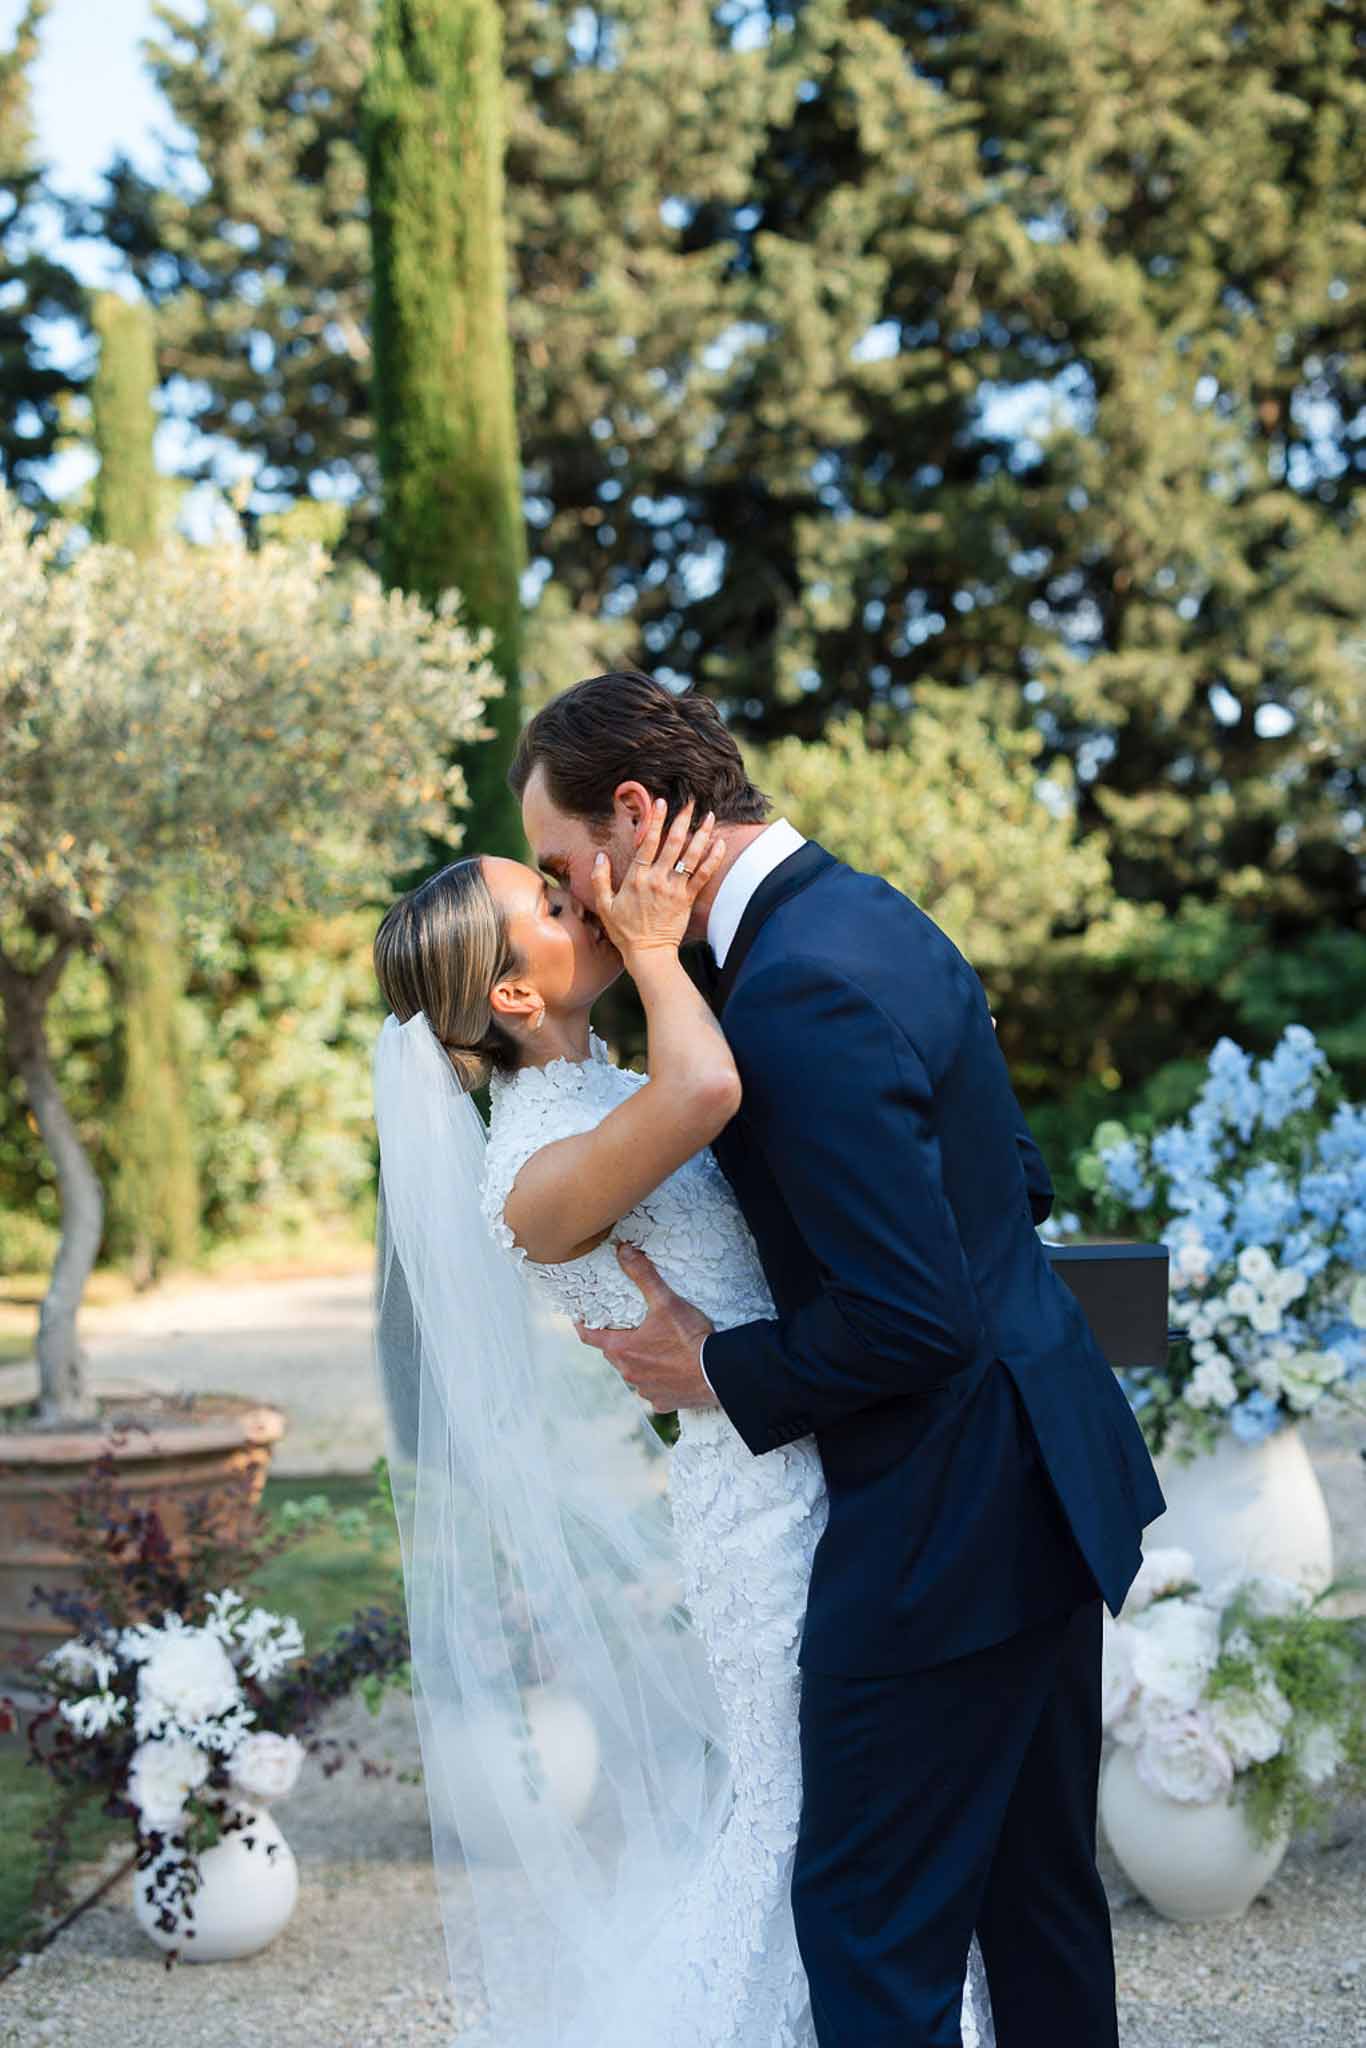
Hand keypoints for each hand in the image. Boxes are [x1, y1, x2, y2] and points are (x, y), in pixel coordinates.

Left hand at [576, 1244, 717, 1410]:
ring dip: (640, 1363)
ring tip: (656, 1350)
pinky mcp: (664, 1402)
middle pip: (614, 1355)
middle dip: (618, 1343)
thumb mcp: (665, 1302)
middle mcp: (629, 1374)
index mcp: (623, 1350)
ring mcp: (646, 1390)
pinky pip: (654, 1391)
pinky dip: (659, 1381)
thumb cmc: (690, 1338)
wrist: (718, 1373)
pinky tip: (672, 1372)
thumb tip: (623, 1250)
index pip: (590, 1337)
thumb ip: (642, 1275)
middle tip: (628, 1329)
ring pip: (634, 1374)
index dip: (583, 1326)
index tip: (579, 1319)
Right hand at [589, 799, 726, 962]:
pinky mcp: (688, 900)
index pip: (647, 843)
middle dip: (682, 820)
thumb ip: (599, 879)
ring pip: (691, 856)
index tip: (662, 802)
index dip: (655, 821)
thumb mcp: (604, 906)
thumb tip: (599, 856)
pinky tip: (720, 843)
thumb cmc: (624, 931)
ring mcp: (675, 889)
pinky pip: (704, 876)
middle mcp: (657, 880)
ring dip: (701, 834)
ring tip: (709, 816)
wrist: (648, 953)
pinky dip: (713, 859)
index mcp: (636, 878)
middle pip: (673, 843)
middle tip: (691, 802)